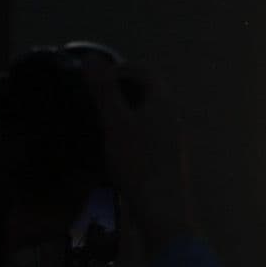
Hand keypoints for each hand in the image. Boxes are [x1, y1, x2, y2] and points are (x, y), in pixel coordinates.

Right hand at [82, 55, 195, 262]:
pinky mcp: (168, 156)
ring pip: (148, 113)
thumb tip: (92, 59)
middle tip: (94, 99)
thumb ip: (105, 91)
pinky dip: (131, 130)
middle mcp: (172, 115)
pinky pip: (149, 132)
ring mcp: (173, 136)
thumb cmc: (139, 162)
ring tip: (101, 121)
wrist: (163, 208)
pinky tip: (115, 148)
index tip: (95, 79)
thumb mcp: (116, 124)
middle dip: (122, 89)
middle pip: (149, 90)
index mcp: (163, 101)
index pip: (145, 70)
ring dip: (126, 111)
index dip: (121, 68)